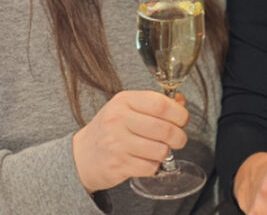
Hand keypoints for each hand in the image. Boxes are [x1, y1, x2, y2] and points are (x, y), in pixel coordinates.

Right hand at [72, 90, 189, 192]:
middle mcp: (118, 120)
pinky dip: (154, 166)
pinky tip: (147, 160)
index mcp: (124, 101)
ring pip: (161, 150)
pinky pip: (150, 167)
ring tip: (160, 149)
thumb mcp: (127, 108)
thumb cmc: (110, 129)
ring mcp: (116, 144)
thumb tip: (181, 102)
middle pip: (165, 129)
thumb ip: (155, 103)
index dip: (180, 113)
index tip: (183, 119)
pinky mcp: (117, 165)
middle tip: (179, 139)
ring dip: (166, 152)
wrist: (80, 156)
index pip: (161, 104)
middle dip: (180, 136)